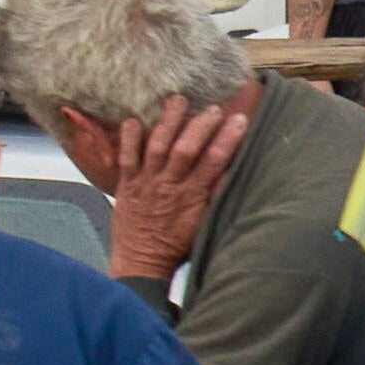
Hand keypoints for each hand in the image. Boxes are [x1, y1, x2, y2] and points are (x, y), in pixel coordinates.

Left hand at [83, 95, 238, 280]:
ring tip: (178, 100)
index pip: (214, 162)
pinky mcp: (125, 186)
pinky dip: (128, 138)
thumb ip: (215, 197)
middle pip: (186, 150)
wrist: (142, 263)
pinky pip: (126, 158)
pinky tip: (132, 119)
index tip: (239, 120)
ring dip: (168, 122)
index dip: (227, 139)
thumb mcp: (204, 223)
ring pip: (157, 147)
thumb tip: (230, 170)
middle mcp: (169, 187)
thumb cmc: (177, 245)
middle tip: (213, 108)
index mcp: (193, 197)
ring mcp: (146, 184)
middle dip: (200, 126)